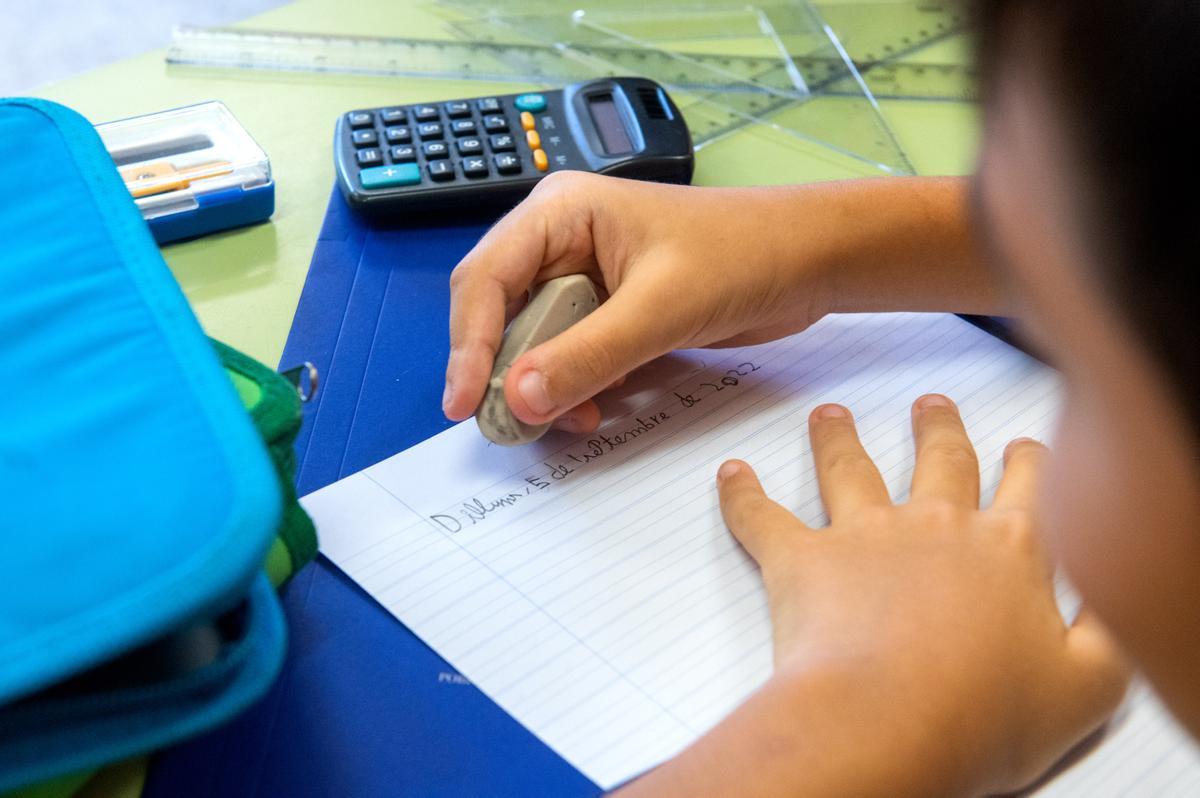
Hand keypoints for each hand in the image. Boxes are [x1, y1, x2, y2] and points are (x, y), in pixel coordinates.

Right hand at [444, 172, 839, 431]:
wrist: (808, 262)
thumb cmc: (744, 253)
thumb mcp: (661, 308)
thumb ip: (588, 354)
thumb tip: (519, 398)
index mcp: (561, 212)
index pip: (485, 278)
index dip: (469, 344)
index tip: (465, 403)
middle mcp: (561, 242)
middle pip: (500, 314)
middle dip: (505, 373)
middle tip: (512, 426)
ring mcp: (585, 280)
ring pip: (533, 343)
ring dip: (543, 388)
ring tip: (568, 421)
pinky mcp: (610, 313)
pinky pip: (569, 357)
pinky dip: (574, 388)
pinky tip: (596, 407)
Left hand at [625, 395, 1129, 796]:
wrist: (893, 723)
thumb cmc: (984, 715)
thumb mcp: (1087, 688)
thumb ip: (1104, 640)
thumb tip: (1107, 610)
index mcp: (1010, 552)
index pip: (1029, 491)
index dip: (1029, 466)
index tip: (1024, 449)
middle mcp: (937, 527)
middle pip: (941, 461)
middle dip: (938, 429)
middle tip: (930, 406)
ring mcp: (866, 536)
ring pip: (850, 468)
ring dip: (839, 438)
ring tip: (830, 415)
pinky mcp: (803, 560)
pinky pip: (763, 516)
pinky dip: (741, 495)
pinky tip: (731, 475)